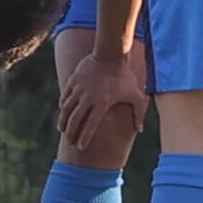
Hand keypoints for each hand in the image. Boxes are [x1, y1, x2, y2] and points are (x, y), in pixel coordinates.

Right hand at [56, 40, 147, 157]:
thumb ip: (139, 114)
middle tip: (69, 142)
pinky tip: (63, 111)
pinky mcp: (73, 80)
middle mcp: (88, 98)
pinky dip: (63, 105)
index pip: (90, 126)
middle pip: (74, 120)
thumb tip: (140, 130)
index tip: (80, 148)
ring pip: (66, 109)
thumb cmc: (125, 76)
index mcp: (102, 104)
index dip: (84, 138)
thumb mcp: (136, 95)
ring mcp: (79, 89)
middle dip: (70, 133)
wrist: (110, 54)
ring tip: (62, 130)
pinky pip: (65, 96)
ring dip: (63, 121)